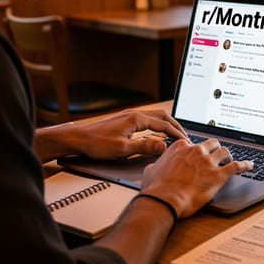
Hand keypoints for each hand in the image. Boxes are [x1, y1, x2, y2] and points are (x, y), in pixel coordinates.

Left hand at [61, 108, 187, 159]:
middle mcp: (134, 114)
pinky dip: (157, 125)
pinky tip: (156, 133)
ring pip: (154, 117)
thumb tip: (163, 146)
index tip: (186, 141)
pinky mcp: (124, 121)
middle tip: (185, 135)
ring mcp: (129, 116)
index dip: (176, 133)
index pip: (163, 125)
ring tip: (174, 133)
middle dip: (175, 125)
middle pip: (162, 116)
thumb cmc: (96, 143)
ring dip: (166, 124)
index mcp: (136, 119)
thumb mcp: (122, 149)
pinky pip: (147, 120)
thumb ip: (144, 147)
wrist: (77, 138)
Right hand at [140, 138, 252, 217]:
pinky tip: (250, 165)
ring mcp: (208, 162)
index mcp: (180, 146)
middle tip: (216, 155)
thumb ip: (157, 164)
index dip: (196, 150)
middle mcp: (196, 151)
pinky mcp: (218, 175)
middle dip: (215, 148)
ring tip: (230, 159)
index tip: (198, 155)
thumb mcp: (151, 170)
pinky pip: (236, 167)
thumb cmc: (157, 187)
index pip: (192, 143)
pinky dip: (245, 165)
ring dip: (228, 155)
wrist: (164, 199)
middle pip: (211, 143)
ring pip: (224, 151)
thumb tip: (155, 166)